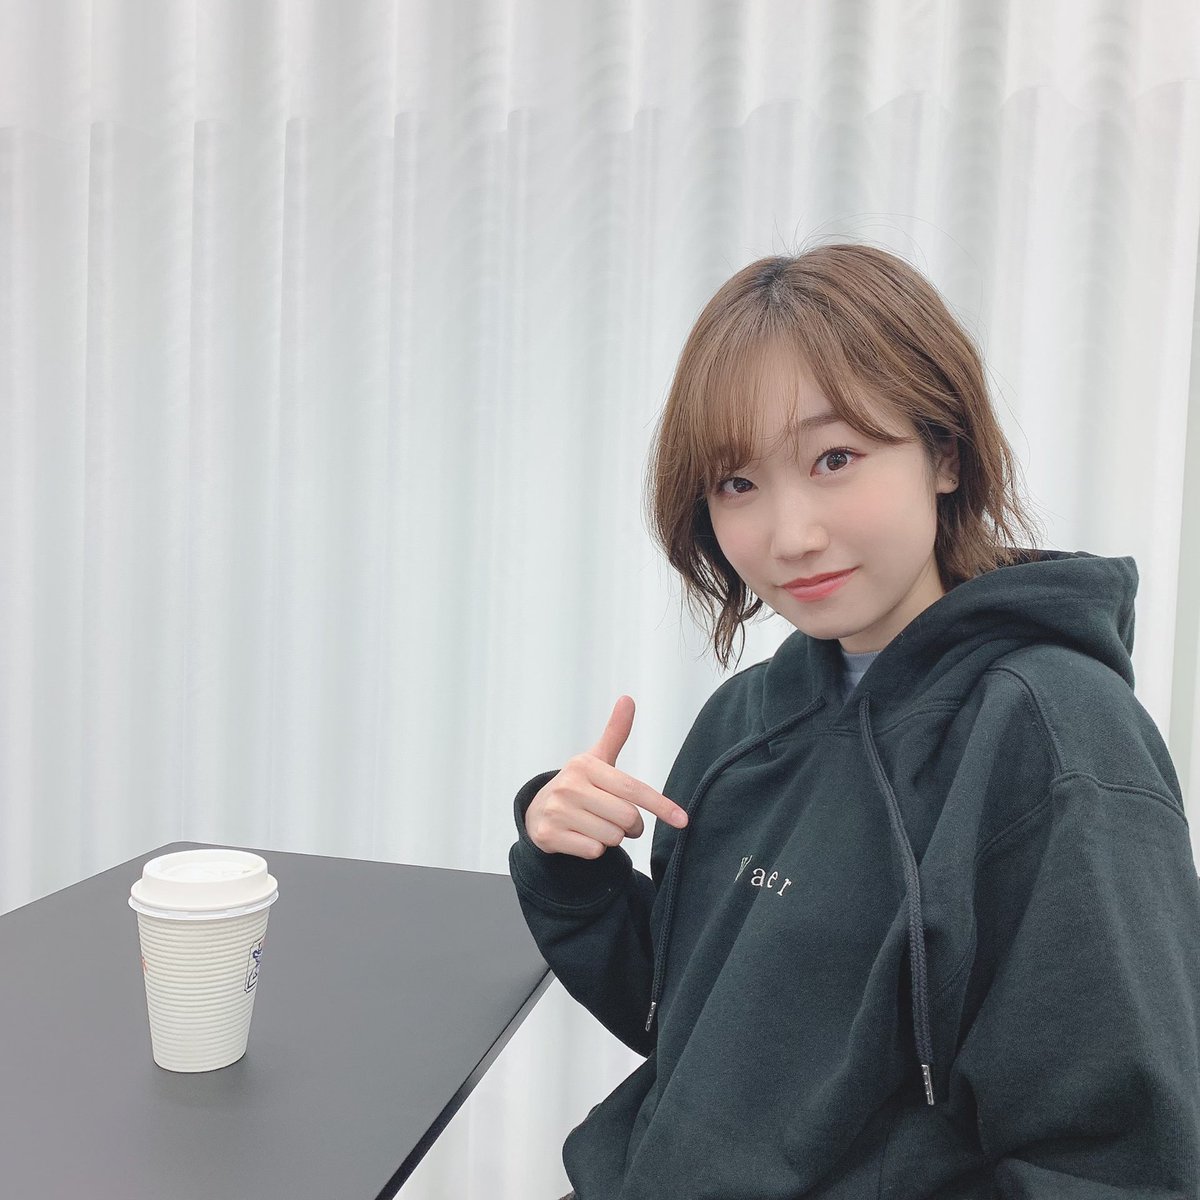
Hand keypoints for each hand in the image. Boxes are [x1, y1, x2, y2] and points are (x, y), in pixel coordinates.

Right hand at [524, 695, 688, 858]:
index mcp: (585, 766)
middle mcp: (569, 786)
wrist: (538, 810)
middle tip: (622, 821)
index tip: (682, 820)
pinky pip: (594, 852)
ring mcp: (557, 811)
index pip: (633, 789)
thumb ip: (615, 732)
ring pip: (612, 837)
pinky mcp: (549, 836)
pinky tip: (582, 836)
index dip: (661, 805)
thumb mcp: (596, 759)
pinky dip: (594, 849)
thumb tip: (628, 698)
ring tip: (597, 825)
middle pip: (627, 818)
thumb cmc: (579, 785)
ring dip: (612, 838)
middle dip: (631, 825)